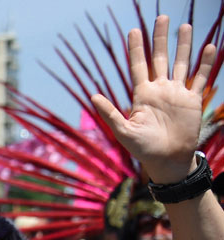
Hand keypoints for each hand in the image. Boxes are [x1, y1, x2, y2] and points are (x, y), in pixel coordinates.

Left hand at [91, 16, 215, 182]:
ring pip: (181, 63)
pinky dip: (205, 63)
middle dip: (160, 38)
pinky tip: (208, 47)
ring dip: (183, 45)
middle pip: (159, 58)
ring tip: (185, 26)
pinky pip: (200, 78)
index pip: (138, 66)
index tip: (133, 30)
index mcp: (142, 95)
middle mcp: (159, 90)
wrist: (167, 160)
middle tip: (161, 17)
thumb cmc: (143, 149)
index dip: (136, 48)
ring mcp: (177, 93)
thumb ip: (110, 113)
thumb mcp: (123, 131)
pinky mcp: (192, 100)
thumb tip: (93, 96)